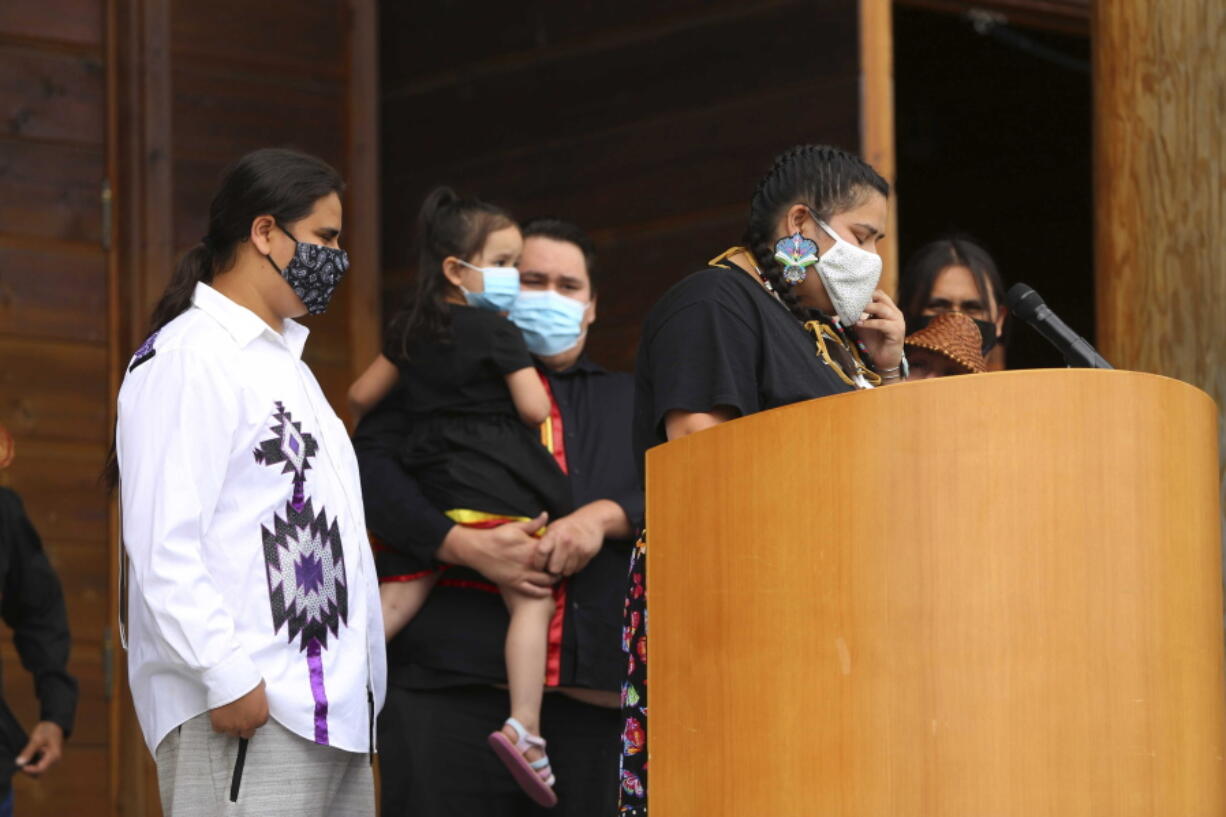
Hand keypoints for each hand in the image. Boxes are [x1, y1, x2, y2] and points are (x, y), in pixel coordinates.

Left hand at [15, 721, 62, 776]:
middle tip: (22, 758)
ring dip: (30, 764)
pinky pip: (38, 764)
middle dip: (29, 768)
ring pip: (38, 769)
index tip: (20, 764)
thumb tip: (19, 763)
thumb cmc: (47, 730)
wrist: (54, 724)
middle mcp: (54, 760)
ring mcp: (51, 760)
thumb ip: (28, 751)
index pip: (40, 769)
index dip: (28, 769)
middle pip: (39, 771)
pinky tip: (29, 754)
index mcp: (54, 756)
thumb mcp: (37, 739)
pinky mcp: (48, 759)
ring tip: (27, 754)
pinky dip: (32, 761)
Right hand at [209, 681, 268, 738]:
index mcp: (261, 717)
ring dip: (231, 724)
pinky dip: (219, 723)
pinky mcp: (219, 724)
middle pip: (246, 733)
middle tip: (240, 716)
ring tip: (230, 712)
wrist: (230, 677)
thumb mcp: (260, 689)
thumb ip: (260, 700)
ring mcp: (233, 726)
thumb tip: (257, 700)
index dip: (253, 718)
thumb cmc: (246, 680)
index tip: (249, 714)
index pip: (258, 724)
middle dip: (244, 725)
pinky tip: (221, 713)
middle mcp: (248, 724)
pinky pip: (219, 729)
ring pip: (232, 732)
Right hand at [437, 512, 555, 597]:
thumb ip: (534, 524)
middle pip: (552, 568)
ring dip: (552, 580)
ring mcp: (521, 574)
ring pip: (545, 581)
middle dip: (558, 568)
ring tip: (555, 577)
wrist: (477, 549)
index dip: (559, 553)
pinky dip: (542, 592)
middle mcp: (528, 563)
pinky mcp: (514, 583)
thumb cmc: (496, 536)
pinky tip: (547, 590)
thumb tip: (546, 515)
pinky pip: (532, 591)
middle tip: (561, 566)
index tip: (561, 552)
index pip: (553, 552)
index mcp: (530, 547)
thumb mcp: (516, 527)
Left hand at [537, 505, 607, 576]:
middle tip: (552, 566)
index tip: (539, 565)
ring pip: (565, 571)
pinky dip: (573, 568)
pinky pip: (576, 570)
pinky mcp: (587, 553)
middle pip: (553, 568)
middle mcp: (565, 541)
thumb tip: (530, 558)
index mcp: (554, 534)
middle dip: (552, 569)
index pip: (541, 552)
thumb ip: (543, 542)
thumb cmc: (567, 527)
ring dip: (563, 570)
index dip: (538, 563)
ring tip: (563, 562)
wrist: (590, 522)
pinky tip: (572, 560)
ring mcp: (577, 548)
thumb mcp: (553, 529)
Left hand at [854, 289, 905, 371]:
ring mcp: (897, 322)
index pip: (878, 294)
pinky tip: (859, 324)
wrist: (882, 361)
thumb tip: (838, 311)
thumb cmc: (872, 343)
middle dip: (865, 299)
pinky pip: (883, 324)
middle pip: (881, 297)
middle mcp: (894, 313)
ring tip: (855, 312)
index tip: (851, 296)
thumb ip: (855, 317)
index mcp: (888, 309)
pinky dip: (870, 323)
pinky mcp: (897, 332)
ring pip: (882, 308)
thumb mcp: (861, 327)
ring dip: (868, 308)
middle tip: (851, 302)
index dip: (866, 293)